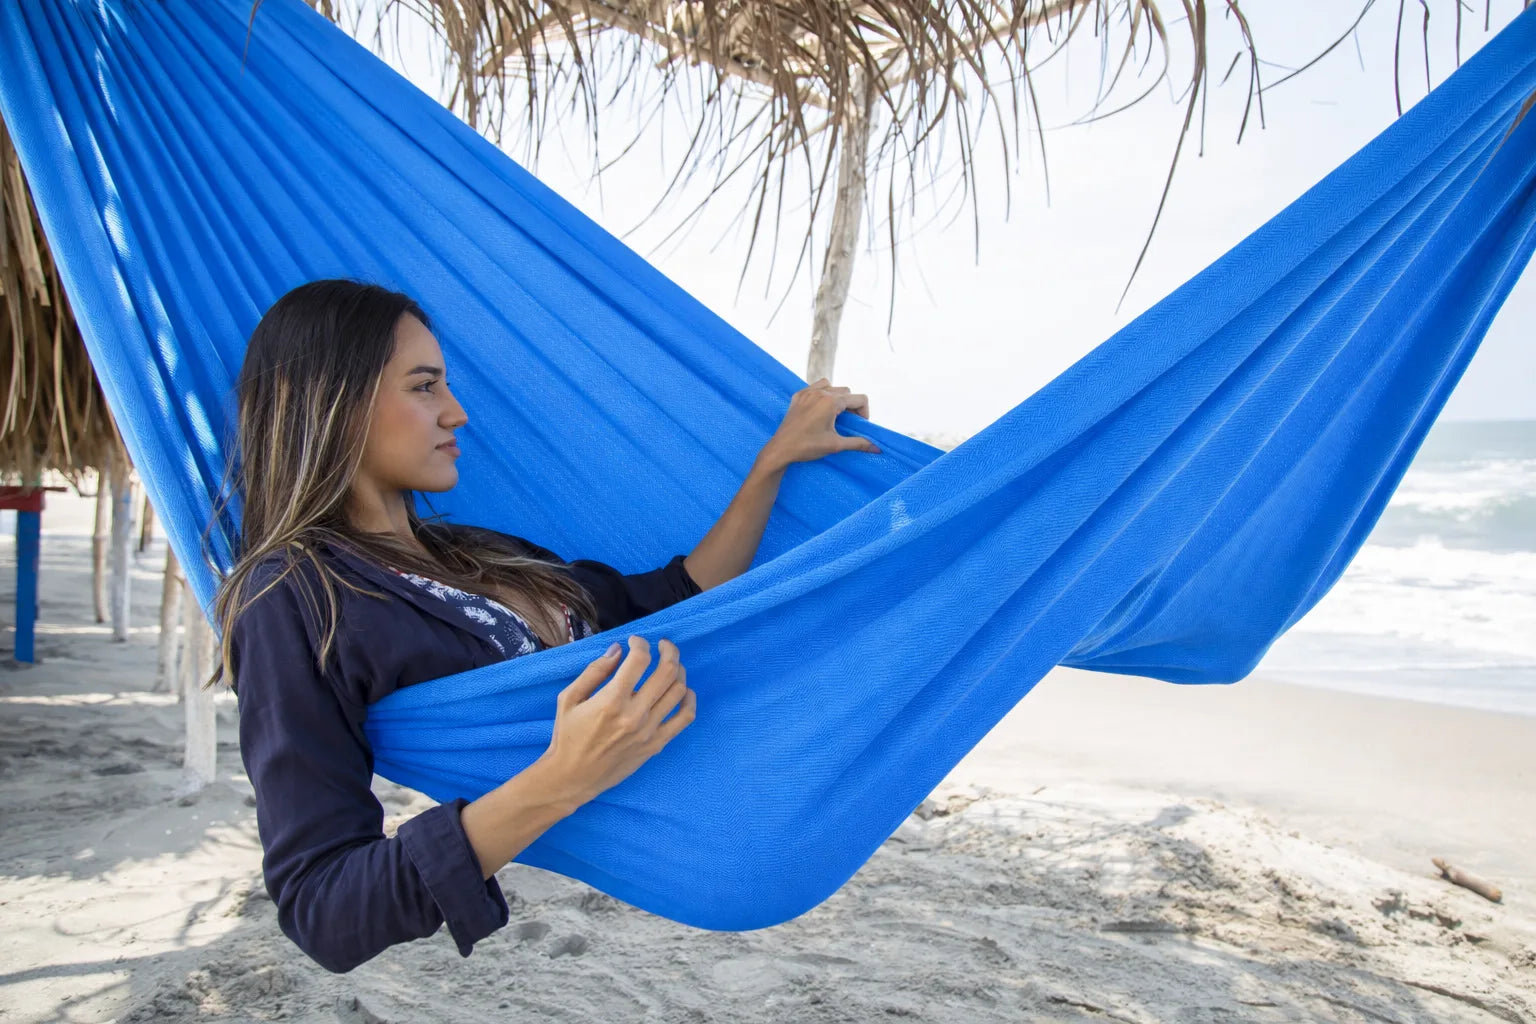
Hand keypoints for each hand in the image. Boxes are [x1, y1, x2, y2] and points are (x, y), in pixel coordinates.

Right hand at [540, 636, 694, 800]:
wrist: (572, 777)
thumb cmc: (567, 735)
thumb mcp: (569, 698)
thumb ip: (595, 671)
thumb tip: (618, 649)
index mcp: (611, 700)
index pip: (639, 660)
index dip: (640, 643)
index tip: (635, 641)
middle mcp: (635, 714)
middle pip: (667, 671)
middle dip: (668, 650)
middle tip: (662, 644)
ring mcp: (649, 730)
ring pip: (678, 691)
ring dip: (679, 670)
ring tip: (671, 665)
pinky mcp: (656, 744)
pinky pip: (684, 718)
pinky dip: (689, 700)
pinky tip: (684, 691)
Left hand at [759, 377, 881, 468]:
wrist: (780, 449)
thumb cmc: (807, 447)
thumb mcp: (835, 445)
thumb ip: (858, 443)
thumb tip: (877, 448)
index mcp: (831, 402)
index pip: (859, 399)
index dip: (864, 413)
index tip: (859, 426)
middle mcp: (820, 392)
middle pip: (846, 392)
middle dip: (851, 406)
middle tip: (848, 423)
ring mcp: (807, 392)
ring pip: (831, 386)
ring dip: (837, 398)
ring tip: (835, 415)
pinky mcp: (797, 396)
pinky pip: (815, 387)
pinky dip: (822, 394)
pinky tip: (820, 409)